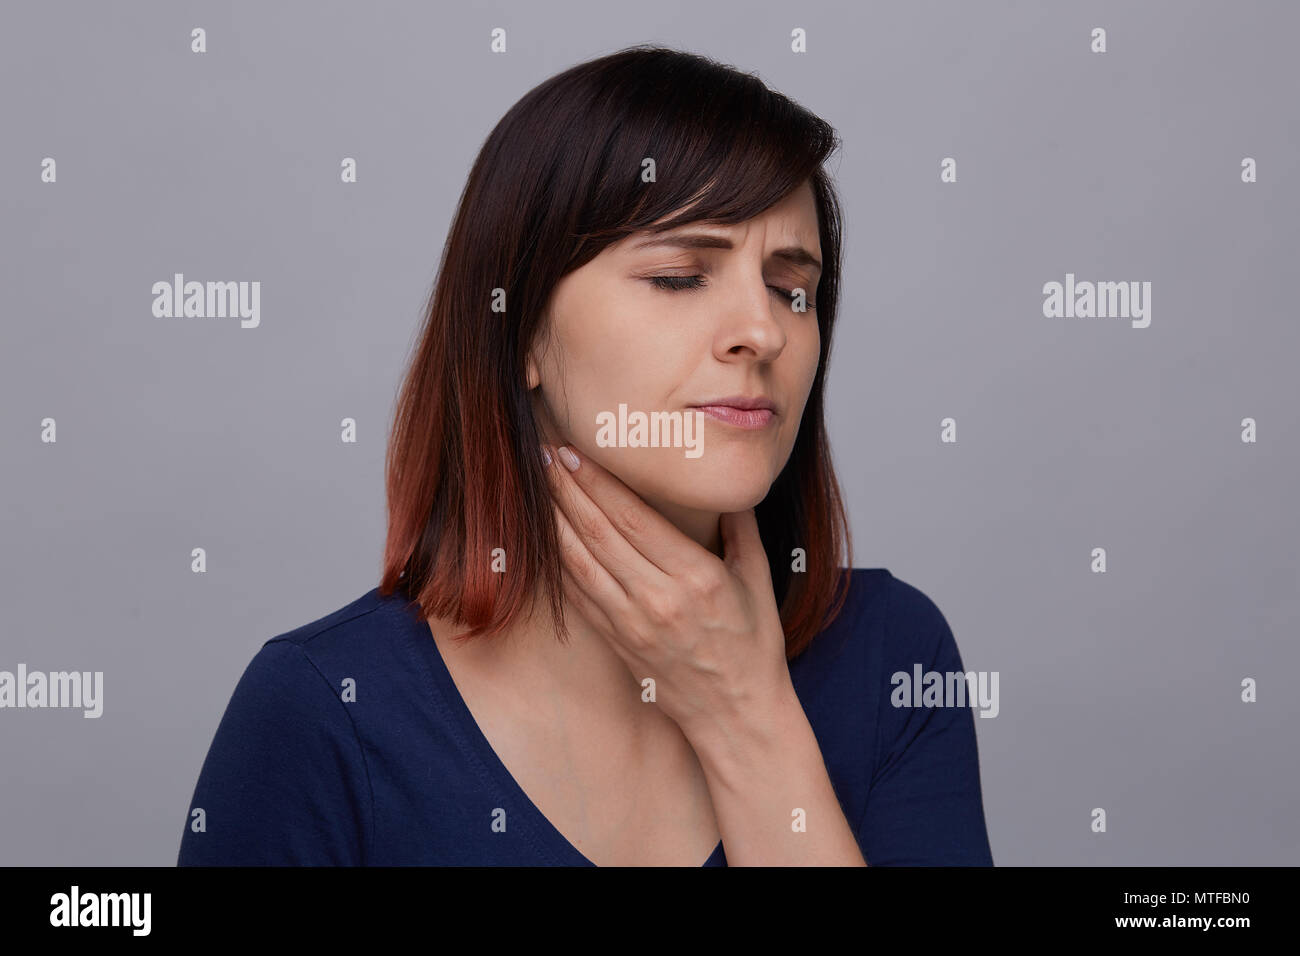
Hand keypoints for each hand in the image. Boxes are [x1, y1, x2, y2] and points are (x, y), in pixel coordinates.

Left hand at [541, 442, 793, 740]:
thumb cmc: (753, 645)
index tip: (576, 453)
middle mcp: (659, 599)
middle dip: (567, 490)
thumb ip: (740, 526)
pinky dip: (558, 562)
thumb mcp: (757, 578)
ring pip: (579, 562)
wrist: (736, 715)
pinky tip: (546, 535)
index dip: (598, 483)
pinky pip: (578, 595)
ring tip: (537, 486)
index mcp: (697, 577)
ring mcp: (632, 624)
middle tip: (544, 455)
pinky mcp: (617, 642)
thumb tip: (723, 481)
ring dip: (554, 520)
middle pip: (598, 534)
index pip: (634, 518)